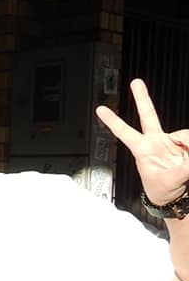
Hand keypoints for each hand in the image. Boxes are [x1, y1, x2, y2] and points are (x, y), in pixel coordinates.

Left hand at [95, 78, 188, 205]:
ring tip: (186, 162)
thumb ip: (184, 166)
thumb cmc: (163, 190)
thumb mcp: (170, 180)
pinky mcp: (186, 145)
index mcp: (143, 150)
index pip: (125, 133)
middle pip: (149, 116)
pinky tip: (188, 157)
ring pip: (184, 135)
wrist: (175, 198)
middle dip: (142, 98)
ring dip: (188, 147)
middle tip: (135, 82)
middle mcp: (156, 142)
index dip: (113, 121)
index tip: (100, 109)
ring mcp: (171, 142)